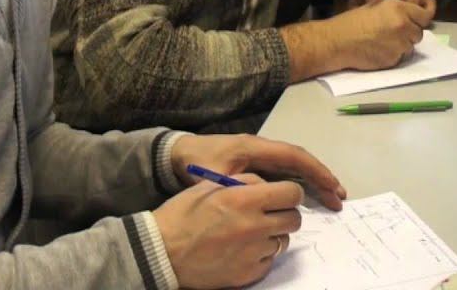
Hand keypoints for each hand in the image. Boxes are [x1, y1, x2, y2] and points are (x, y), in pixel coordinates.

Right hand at [152, 174, 302, 288]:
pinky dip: (261, 254)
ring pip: (283, 241)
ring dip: (272, 234)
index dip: (290, 193)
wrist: (162, 252)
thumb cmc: (182, 214)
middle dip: (284, 213)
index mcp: (245, 200)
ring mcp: (254, 253)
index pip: (292, 194)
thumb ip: (244, 182)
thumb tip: (267, 185)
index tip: (282, 194)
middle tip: (268, 213)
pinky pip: (270, 260)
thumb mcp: (210, 185)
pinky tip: (241, 249)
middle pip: (294, 219)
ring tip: (249, 232)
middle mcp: (255, 226)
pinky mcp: (250, 273)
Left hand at [169, 134, 345, 209]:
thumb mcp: (211, 176)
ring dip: (314, 182)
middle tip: (340, 198)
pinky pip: (285, 174)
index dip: (315, 170)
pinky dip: (300, 185)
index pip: (293, 156)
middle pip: (300, 162)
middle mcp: (263, 149)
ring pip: (295, 168)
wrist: (178, 154)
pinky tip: (309, 199)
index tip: (332, 185)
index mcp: (255, 147)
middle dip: (322, 178)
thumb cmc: (195, 162)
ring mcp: (261, 157)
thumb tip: (259, 196)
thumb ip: (234, 185)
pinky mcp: (258, 166)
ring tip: (333, 199)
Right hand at [326, 0, 432, 71]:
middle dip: (410, 32)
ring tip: (384, 41)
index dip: (423, 17)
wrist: (337, 41)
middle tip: (394, 31)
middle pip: (419, 33)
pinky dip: (393, 55)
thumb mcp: (376, 6)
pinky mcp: (393, 60)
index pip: (426, 15)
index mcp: (398, 9)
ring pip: (411, 46)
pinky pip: (400, 57)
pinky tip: (378, 50)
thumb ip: (397, 10)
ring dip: (402, 44)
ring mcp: (399, 45)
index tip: (420, 19)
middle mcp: (403, 26)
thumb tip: (412, 12)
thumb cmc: (352, 21)